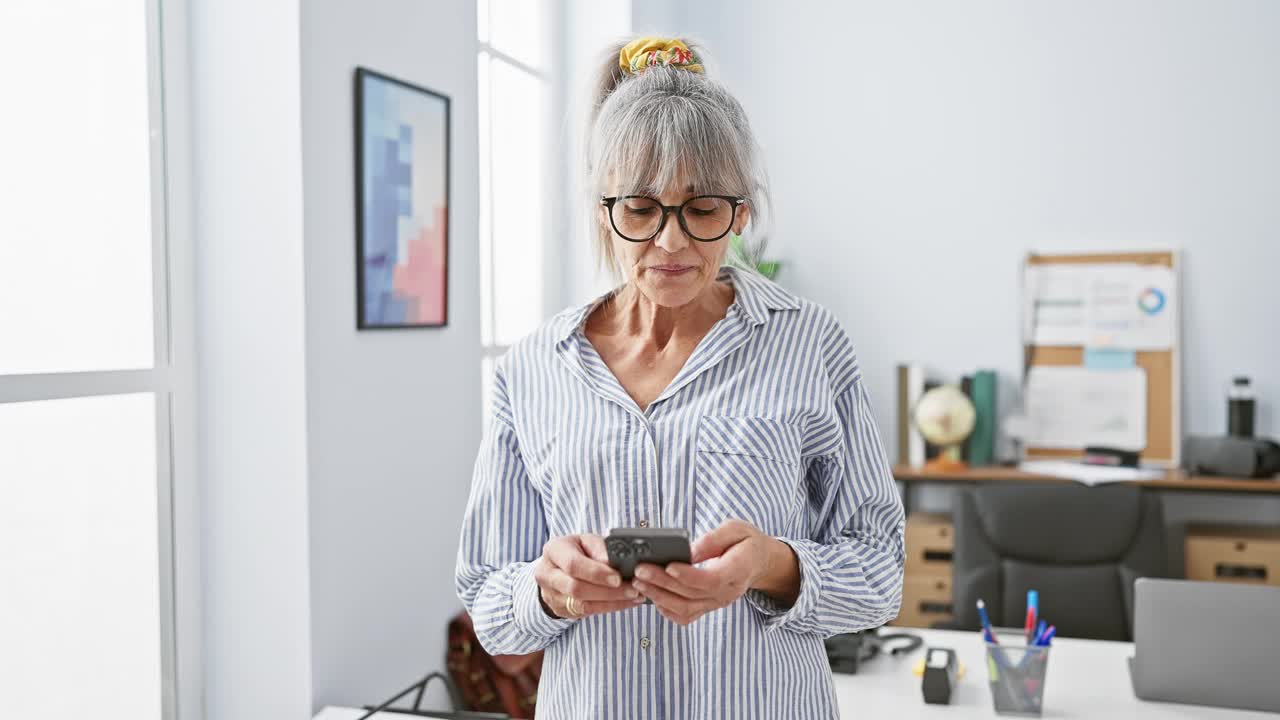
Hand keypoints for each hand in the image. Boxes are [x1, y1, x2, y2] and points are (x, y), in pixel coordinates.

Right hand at [535, 534, 644, 618]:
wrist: (558, 566)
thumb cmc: (577, 550)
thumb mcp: (587, 541)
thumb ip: (599, 549)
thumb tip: (612, 563)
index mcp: (554, 551)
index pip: (573, 565)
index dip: (596, 573)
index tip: (618, 578)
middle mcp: (546, 574)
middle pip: (576, 588)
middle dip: (607, 591)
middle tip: (632, 590)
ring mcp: (550, 595)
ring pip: (581, 605)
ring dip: (611, 602)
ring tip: (634, 597)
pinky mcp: (560, 609)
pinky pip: (586, 612)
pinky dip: (609, 608)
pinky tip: (625, 602)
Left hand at [631, 519, 799, 625]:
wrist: (759, 563)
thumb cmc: (746, 542)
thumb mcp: (736, 529)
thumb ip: (713, 539)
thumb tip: (688, 551)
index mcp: (738, 570)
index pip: (711, 580)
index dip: (688, 575)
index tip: (668, 565)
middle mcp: (728, 592)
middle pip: (692, 594)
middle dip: (663, 583)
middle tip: (640, 570)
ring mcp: (717, 603)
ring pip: (685, 609)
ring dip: (659, 597)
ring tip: (638, 583)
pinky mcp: (709, 607)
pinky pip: (686, 616)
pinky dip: (666, 609)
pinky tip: (651, 596)